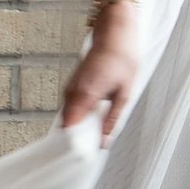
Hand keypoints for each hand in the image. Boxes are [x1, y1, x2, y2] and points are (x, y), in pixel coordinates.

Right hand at [58, 7, 139, 148]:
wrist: (115, 32)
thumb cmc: (123, 59)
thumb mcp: (124, 93)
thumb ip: (112, 118)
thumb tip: (103, 142)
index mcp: (85, 94)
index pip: (69, 127)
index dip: (73, 143)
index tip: (82, 156)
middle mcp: (72, 91)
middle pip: (66, 123)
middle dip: (75, 138)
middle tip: (88, 151)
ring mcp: (71, 86)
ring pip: (67, 115)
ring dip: (77, 126)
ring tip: (91, 138)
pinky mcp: (73, 83)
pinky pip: (71, 105)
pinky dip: (78, 115)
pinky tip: (92, 120)